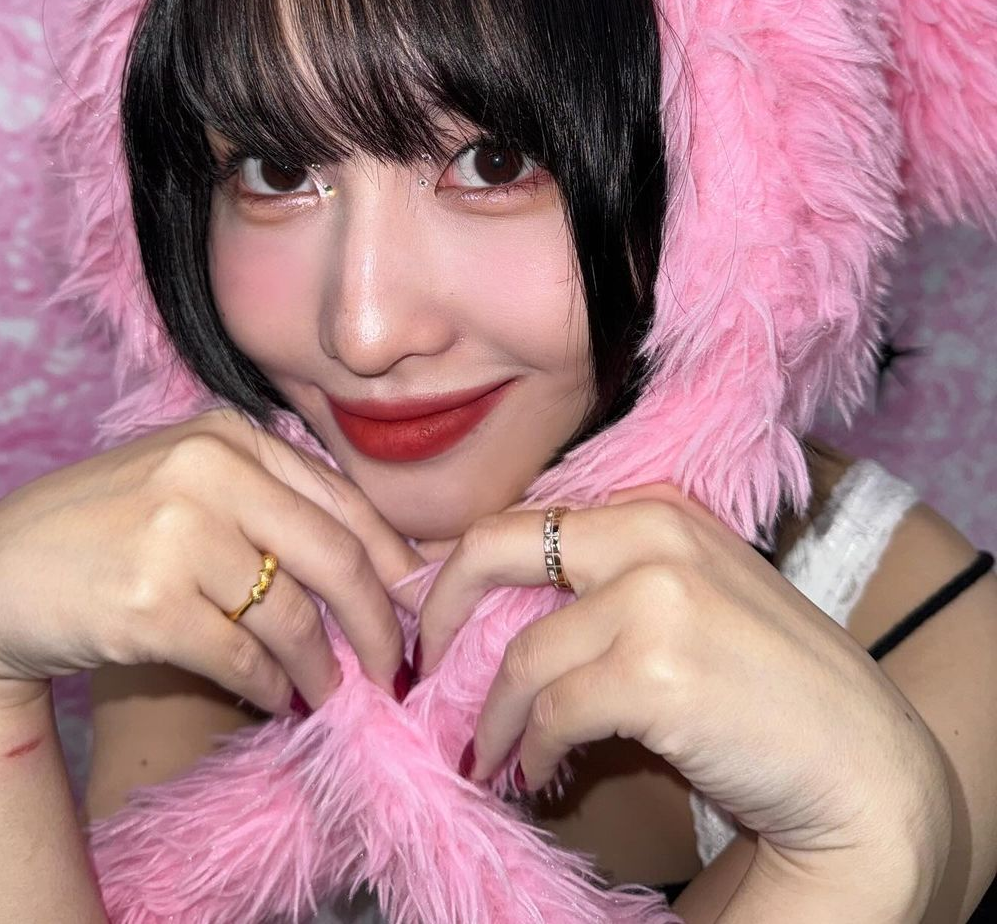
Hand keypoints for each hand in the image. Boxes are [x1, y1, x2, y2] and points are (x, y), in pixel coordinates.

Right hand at [0, 408, 421, 715]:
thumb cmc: (103, 529)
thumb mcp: (186, 484)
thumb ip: (268, 505)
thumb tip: (375, 571)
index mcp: (227, 436)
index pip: (342, 499)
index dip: (392, 560)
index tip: (414, 605)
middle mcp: (209, 473)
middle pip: (336, 556)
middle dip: (380, 623)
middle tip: (395, 669)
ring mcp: (179, 534)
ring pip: (294, 615)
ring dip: (325, 668)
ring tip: (333, 693)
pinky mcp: (153, 602)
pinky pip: (246, 658)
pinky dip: (275, 688)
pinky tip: (281, 699)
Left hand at [415, 483, 950, 878]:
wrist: (863, 762)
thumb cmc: (773, 682)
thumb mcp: (691, 595)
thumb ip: (609, 580)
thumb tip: (497, 607)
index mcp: (659, 507)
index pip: (528, 519)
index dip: (466, 572)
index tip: (440, 621)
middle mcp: (653, 534)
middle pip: (494, 547)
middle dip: (440, 608)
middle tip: (418, 664)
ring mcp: (654, 597)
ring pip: (519, 655)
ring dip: (491, 716)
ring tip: (488, 752)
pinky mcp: (654, 670)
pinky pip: (550, 712)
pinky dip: (529, 750)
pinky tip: (535, 774)